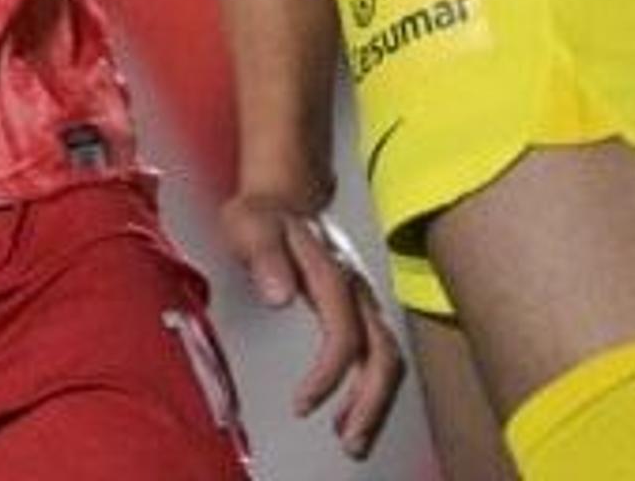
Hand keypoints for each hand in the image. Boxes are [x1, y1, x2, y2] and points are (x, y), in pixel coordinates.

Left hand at [216, 190, 405, 455]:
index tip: (302, 406)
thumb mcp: (249, 224)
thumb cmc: (261, 215)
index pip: (342, 329)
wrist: (284, 192)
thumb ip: (263, 255)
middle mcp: (356, 288)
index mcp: (331, 270)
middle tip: (348, 442)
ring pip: (386, 355)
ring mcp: (362, 298)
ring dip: (375, 401)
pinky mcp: (360, 309)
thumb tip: (280, 296)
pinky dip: (371, 389)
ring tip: (353, 439)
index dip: (329, 372)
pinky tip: (351, 413)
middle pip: (381, 349)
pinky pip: (378, 353)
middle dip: (371, 400)